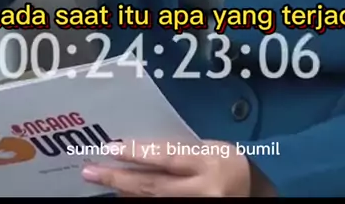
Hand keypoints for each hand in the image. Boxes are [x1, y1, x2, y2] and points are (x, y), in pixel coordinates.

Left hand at [81, 138, 276, 196]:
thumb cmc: (228, 162)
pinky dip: (141, 203)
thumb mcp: (206, 149)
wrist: (254, 190)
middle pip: (153, 186)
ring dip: (124, 193)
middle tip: (90, 171)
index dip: (138, 153)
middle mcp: (201, 191)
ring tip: (100, 181)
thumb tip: (138, 153)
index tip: (111, 147)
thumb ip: (177, 152)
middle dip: (118, 178)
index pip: (167, 157)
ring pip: (153, 203)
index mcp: (207, 164)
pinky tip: (123, 197)